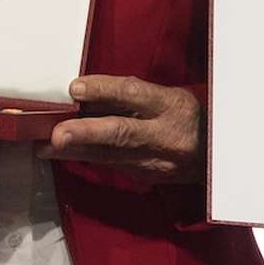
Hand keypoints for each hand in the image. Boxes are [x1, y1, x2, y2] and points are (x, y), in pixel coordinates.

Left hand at [43, 75, 202, 181]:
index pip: (135, 94)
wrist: (219, 156)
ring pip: (110, 156)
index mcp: (170, 105)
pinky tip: (63, 154)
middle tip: (57, 133)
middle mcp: (163, 135)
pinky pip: (113, 166)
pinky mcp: (147, 177)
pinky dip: (86, 159)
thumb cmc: (189, 115)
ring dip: (75, 151)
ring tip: (44, 147)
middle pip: (121, 132)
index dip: (104, 90)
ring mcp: (155, 161)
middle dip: (86, 133)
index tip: (75, 87)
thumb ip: (131, 95)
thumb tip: (83, 92)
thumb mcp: (169, 96)